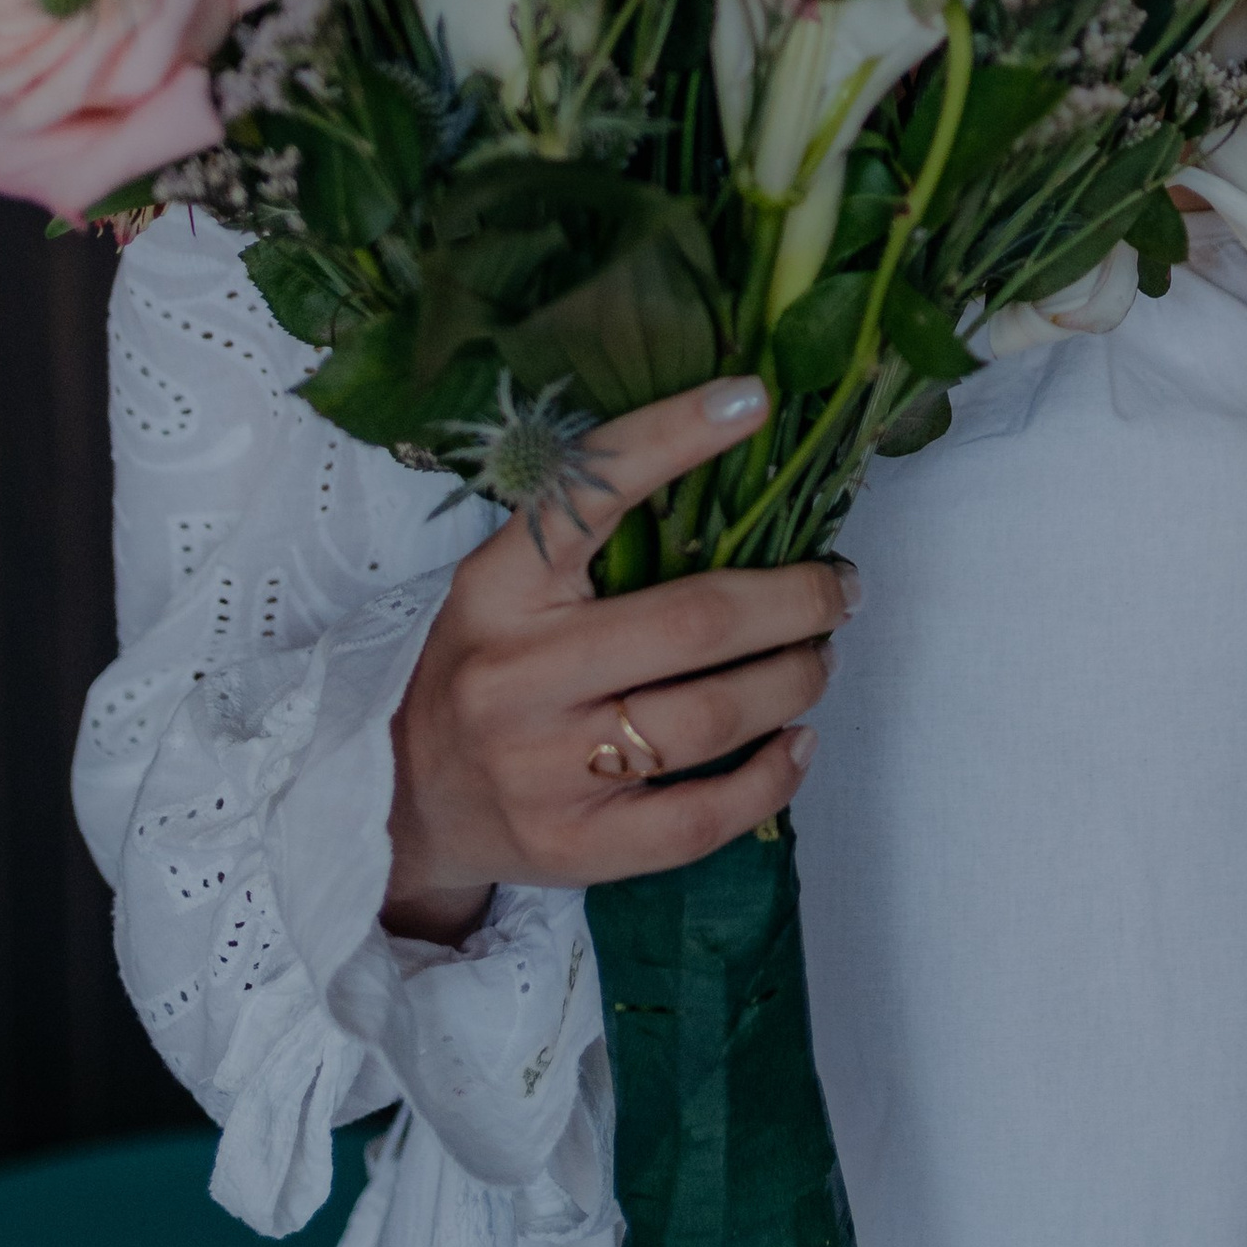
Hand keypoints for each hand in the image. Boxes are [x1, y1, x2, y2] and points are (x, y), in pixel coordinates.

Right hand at [385, 373, 855, 943]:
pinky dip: (772, 777)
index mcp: (496, 587)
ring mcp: (543, 770)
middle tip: (839, 587)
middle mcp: (515, 676)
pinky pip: (702, 817)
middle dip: (795, 601)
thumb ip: (591, 542)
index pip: (590, 492)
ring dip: (794, 680)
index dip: (676, 438)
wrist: (408, 800)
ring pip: (711, 719)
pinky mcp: (574, 847)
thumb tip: (740, 489)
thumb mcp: (508, 588)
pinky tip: (797, 743)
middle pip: (692, 625)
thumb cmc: (487, 668)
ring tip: (819, 658)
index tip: (754, 399)